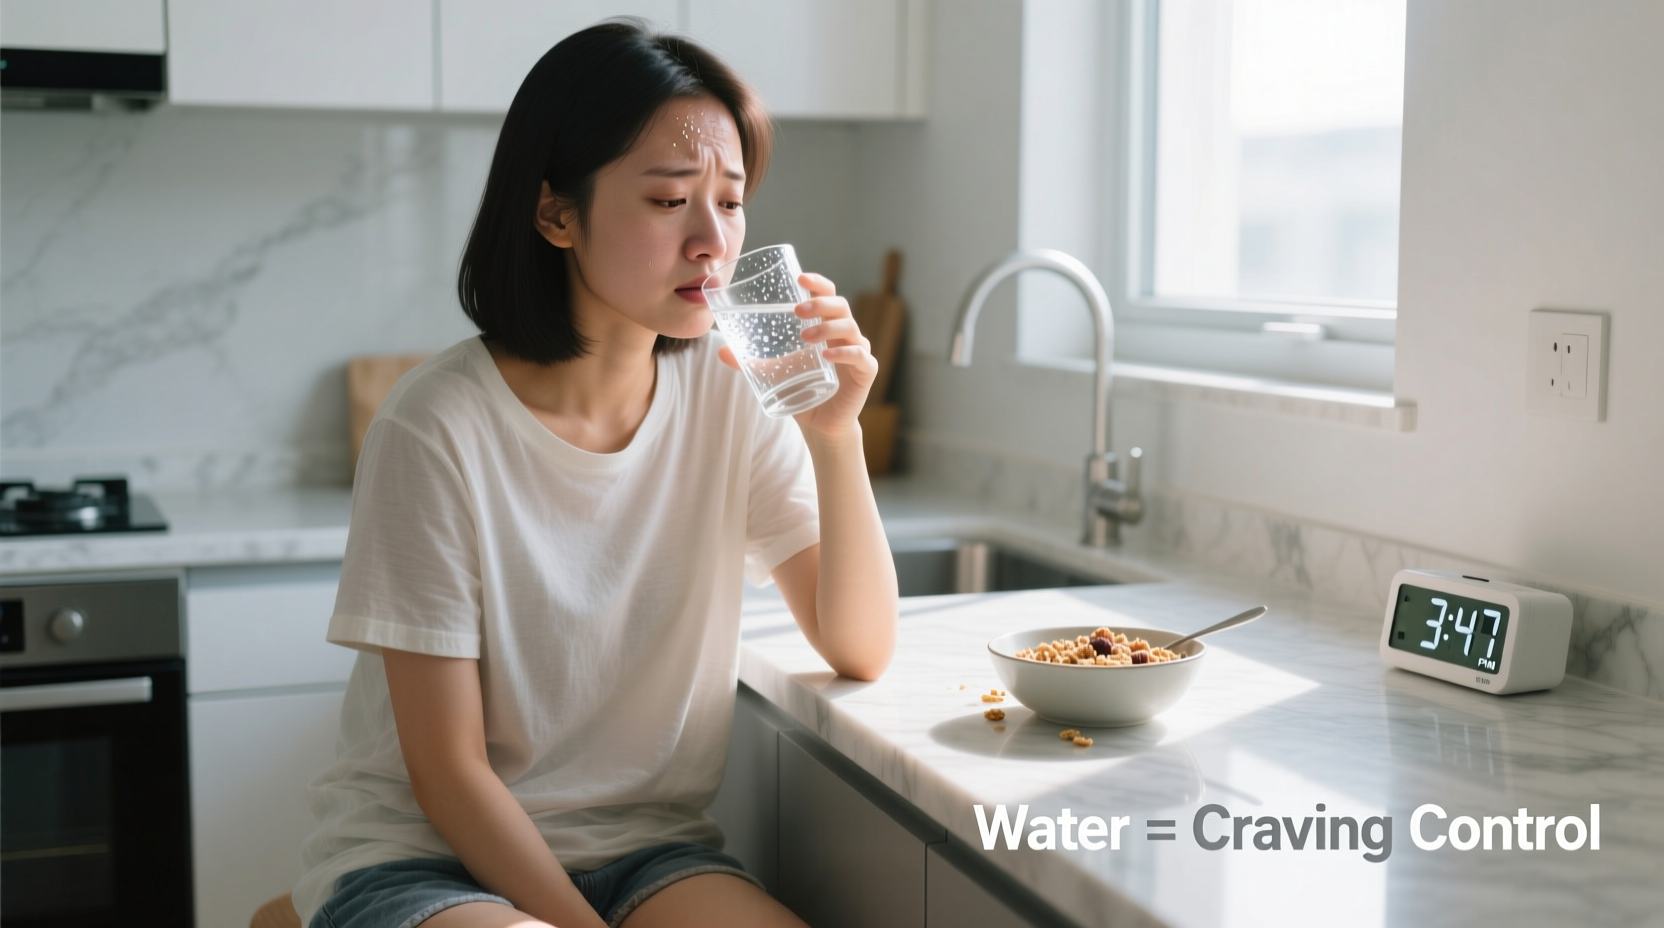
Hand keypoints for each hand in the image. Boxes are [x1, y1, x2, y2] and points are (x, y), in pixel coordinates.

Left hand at [717, 272, 876, 439]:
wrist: (821, 425)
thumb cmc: (802, 390)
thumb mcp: (775, 372)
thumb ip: (751, 361)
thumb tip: (721, 350)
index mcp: (827, 327)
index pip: (828, 295)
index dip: (818, 284)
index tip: (800, 278)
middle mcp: (846, 335)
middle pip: (841, 306)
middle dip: (820, 303)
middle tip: (798, 311)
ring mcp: (859, 352)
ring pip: (850, 327)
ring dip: (827, 327)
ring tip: (805, 337)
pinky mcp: (865, 372)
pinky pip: (860, 356)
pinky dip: (844, 353)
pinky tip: (827, 355)